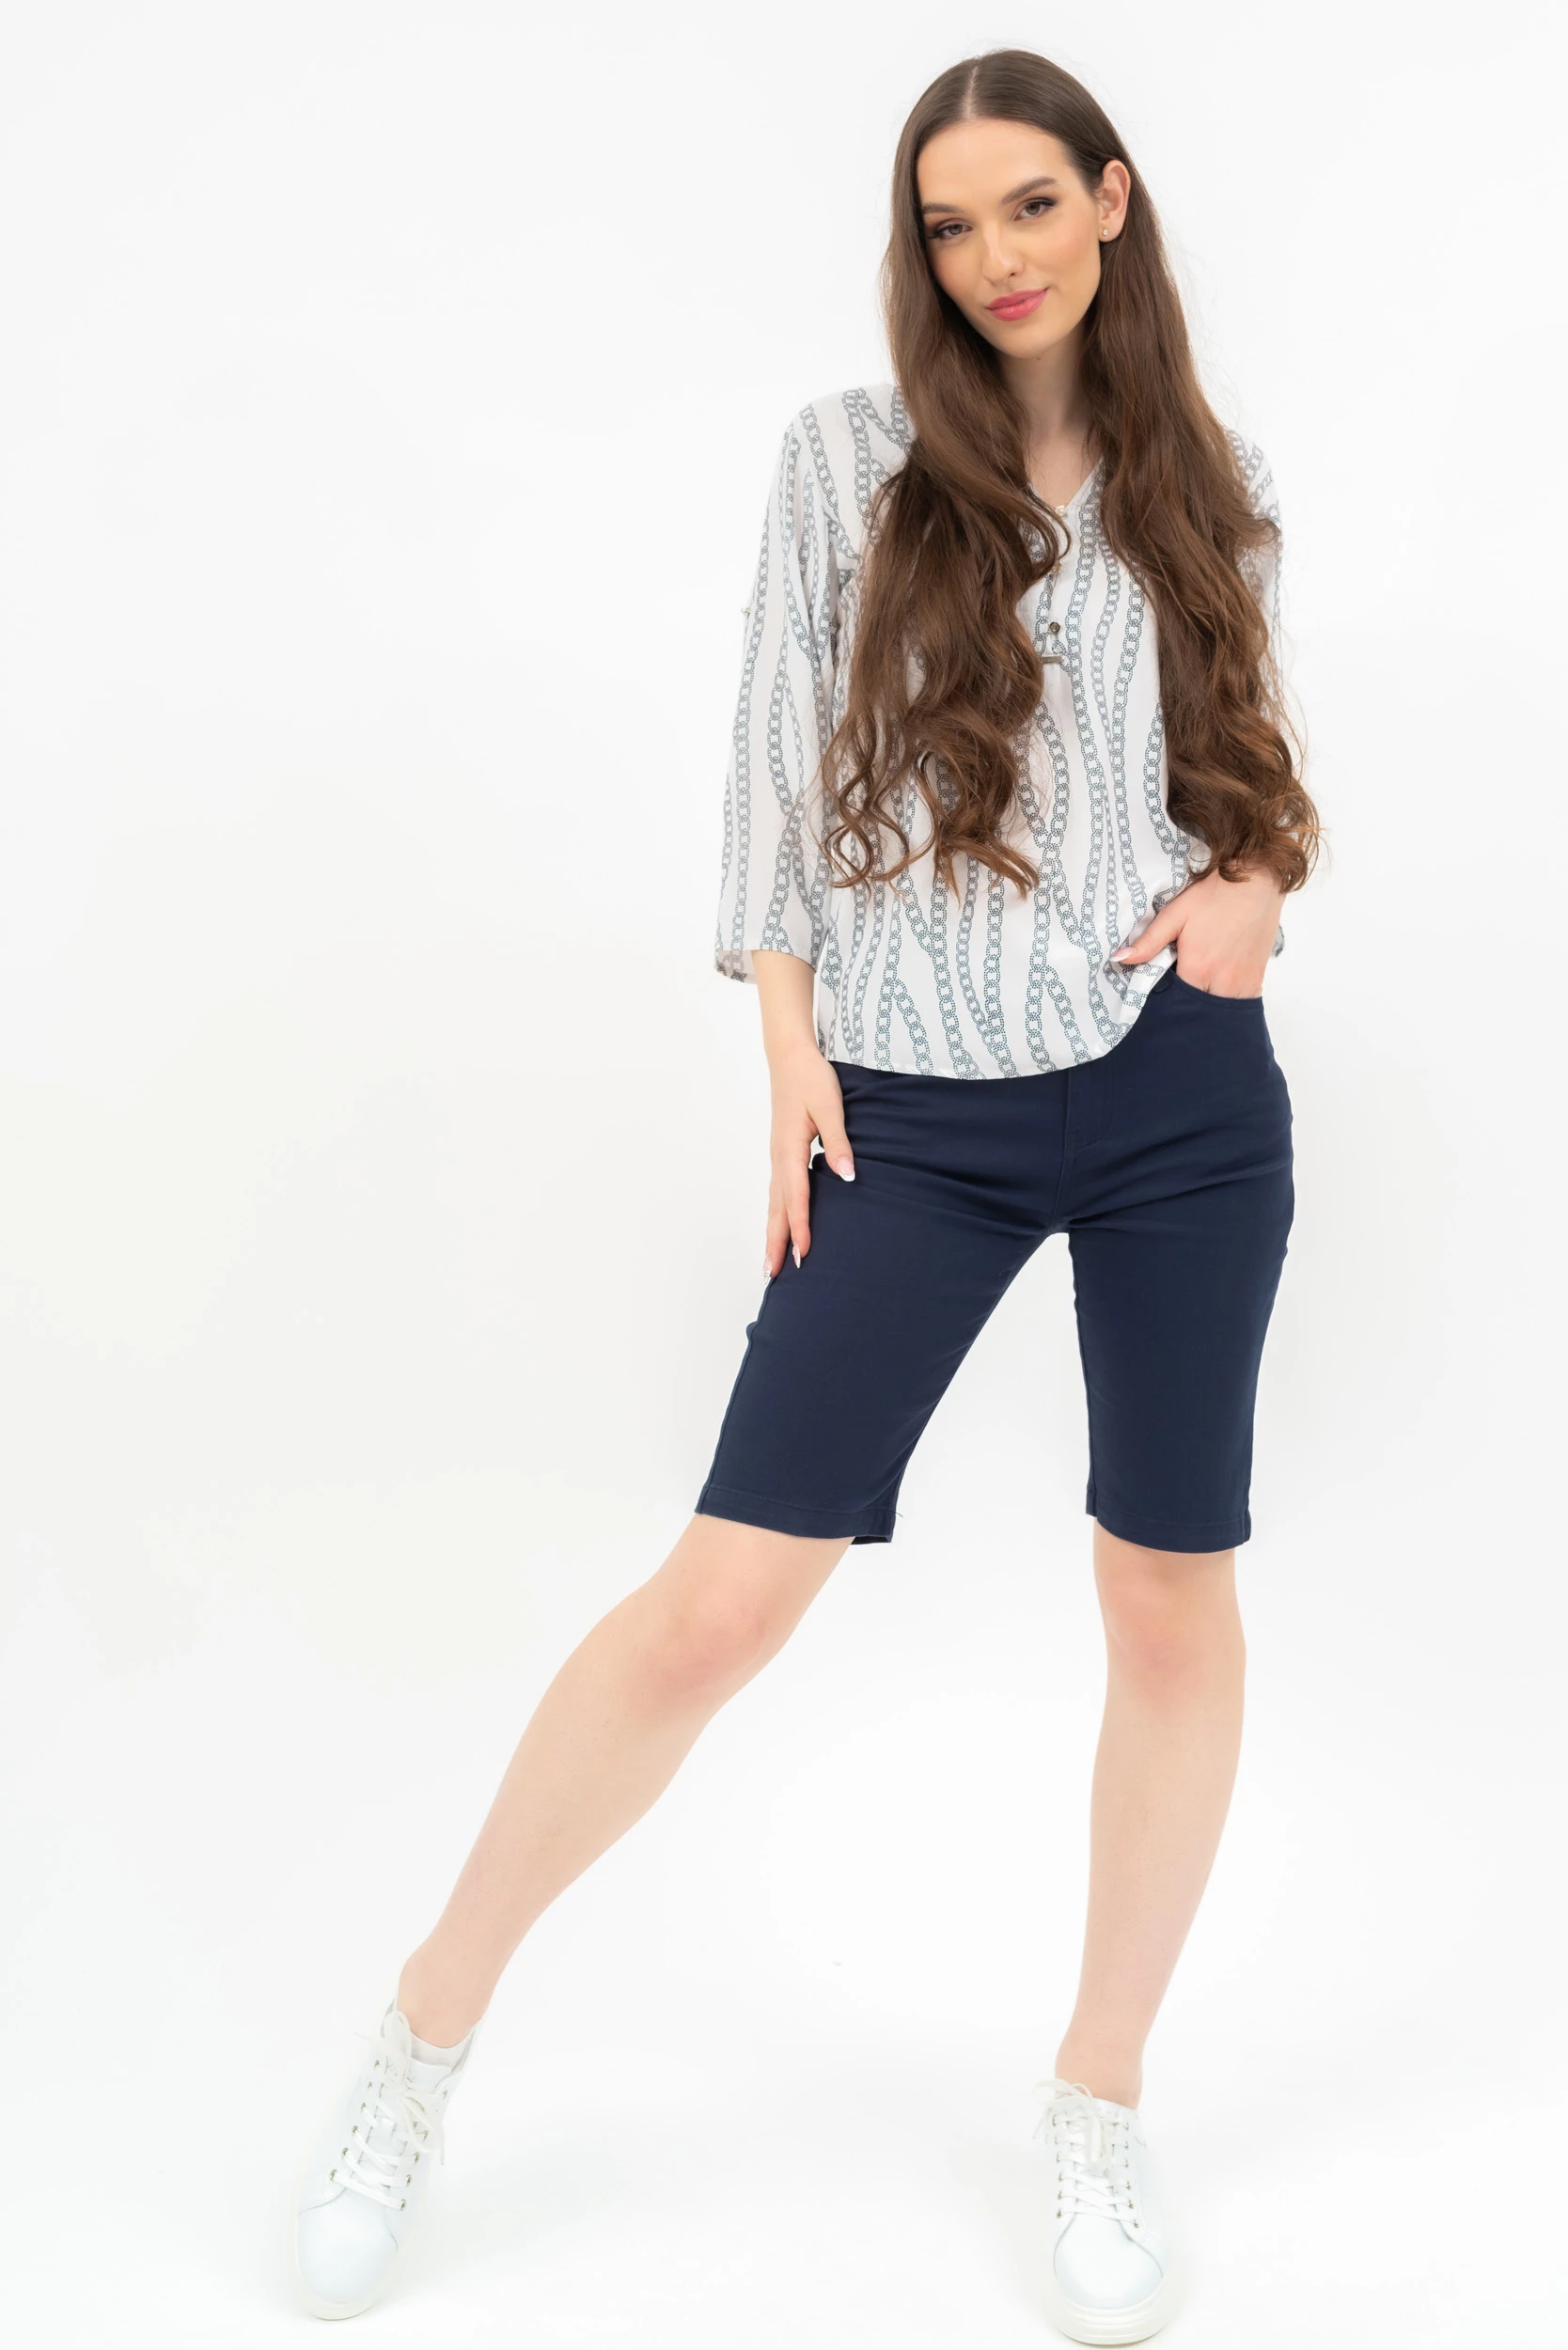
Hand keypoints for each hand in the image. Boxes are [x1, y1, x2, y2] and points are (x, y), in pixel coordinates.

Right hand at [764, 1038, 854, 1276]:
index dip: (800, 1226)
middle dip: (775, 1242)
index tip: (802, 1253)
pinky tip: (782, 1225)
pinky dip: (778, 1214)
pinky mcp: (781, 1153)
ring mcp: (777, 1156)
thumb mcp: (831, 1106)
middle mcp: (779, 1157)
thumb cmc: (811, 1078)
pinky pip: (778, 1192)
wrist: (789, 1056)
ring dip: (773, 1232)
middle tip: (773, 1275)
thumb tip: (847, 1175)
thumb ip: (838, 1142)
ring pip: (774, 1202)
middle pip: (776, 1208)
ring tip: (772, 1263)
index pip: (796, 1196)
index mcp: (790, 1148)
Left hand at [1112, 863, 1283, 996]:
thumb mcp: (1175, 914)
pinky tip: (1217, 990)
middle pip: (1199, 1012)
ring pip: (1221, 1012)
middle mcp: (1223, 982)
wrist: (1256, 878)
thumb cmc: (1213, 894)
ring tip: (1195, 995)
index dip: (1164, 1003)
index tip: (1158, 995)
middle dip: (1186, 1011)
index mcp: (1199, 969)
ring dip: (1207, 1009)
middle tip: (1176, 996)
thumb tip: (1118, 959)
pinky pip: (1242, 1003)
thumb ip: (1149, 941)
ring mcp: (1244, 982)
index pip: (1175, 1004)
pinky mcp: (1258, 977)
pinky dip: (1227, 1003)